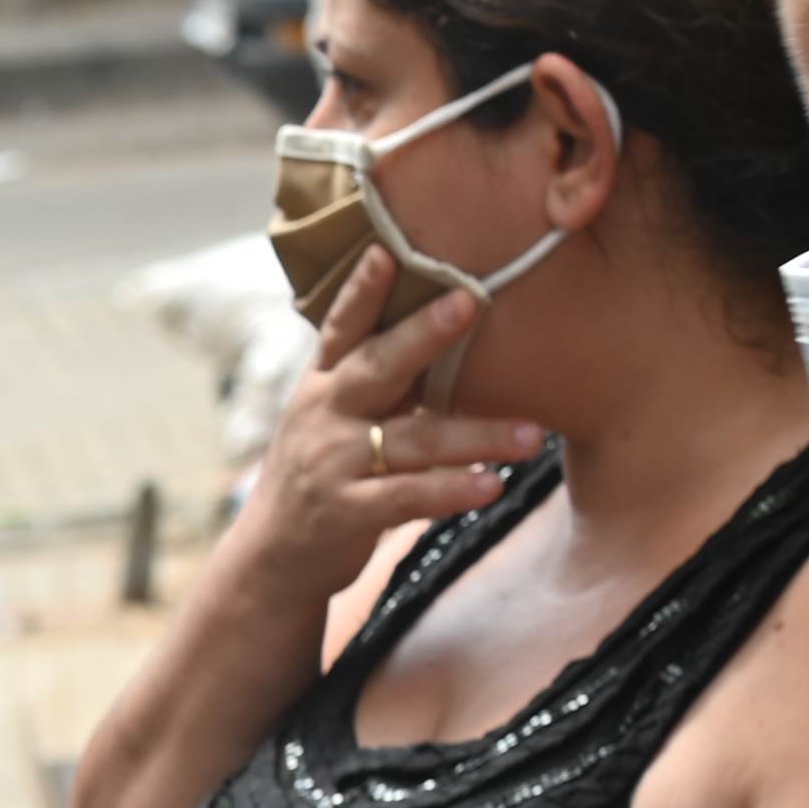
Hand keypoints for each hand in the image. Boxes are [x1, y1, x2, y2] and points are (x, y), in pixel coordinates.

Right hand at [227, 252, 540, 610]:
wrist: (273, 557)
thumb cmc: (321, 475)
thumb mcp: (332, 418)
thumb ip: (377, 380)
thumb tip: (440, 326)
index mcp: (323, 385)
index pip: (343, 328)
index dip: (363, 290)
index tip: (386, 249)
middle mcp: (323, 416)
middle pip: (377, 366)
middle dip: (424, 332)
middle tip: (472, 302)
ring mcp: (332, 463)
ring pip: (413, 440)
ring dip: (478, 436)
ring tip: (535, 434)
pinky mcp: (346, 511)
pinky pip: (408, 497)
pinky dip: (453, 491)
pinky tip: (492, 485)